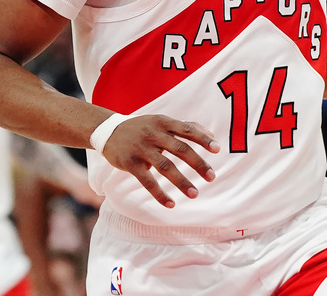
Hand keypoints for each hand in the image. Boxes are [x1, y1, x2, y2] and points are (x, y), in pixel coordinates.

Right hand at [101, 115, 219, 207]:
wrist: (108, 131)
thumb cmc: (143, 127)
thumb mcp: (162, 121)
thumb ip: (186, 126)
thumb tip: (211, 134)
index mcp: (164, 122)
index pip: (188, 130)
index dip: (203, 139)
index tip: (218, 150)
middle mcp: (154, 134)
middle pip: (180, 149)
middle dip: (198, 163)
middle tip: (211, 177)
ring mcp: (142, 149)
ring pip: (165, 166)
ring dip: (181, 181)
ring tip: (195, 194)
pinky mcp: (130, 163)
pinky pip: (147, 181)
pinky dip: (159, 194)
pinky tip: (171, 204)